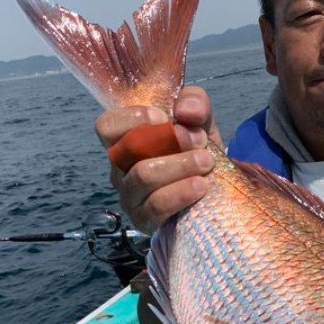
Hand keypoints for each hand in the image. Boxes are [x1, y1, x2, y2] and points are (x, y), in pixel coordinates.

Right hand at [97, 85, 222, 232]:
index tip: (164, 117)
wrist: (216, 192)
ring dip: (179, 165)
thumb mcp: (199, 122)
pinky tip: (201, 186)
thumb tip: (186, 110)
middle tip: (199, 141)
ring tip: (206, 162)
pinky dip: (181, 193)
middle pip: (128, 149)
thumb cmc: (197, 152)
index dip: (132, 118)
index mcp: (126, 140)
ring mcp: (129, 196)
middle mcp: (120, 168)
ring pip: (143, 176)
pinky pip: (155, 206)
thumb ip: (195, 104)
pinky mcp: (144, 220)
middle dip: (167, 140)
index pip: (106, 125)